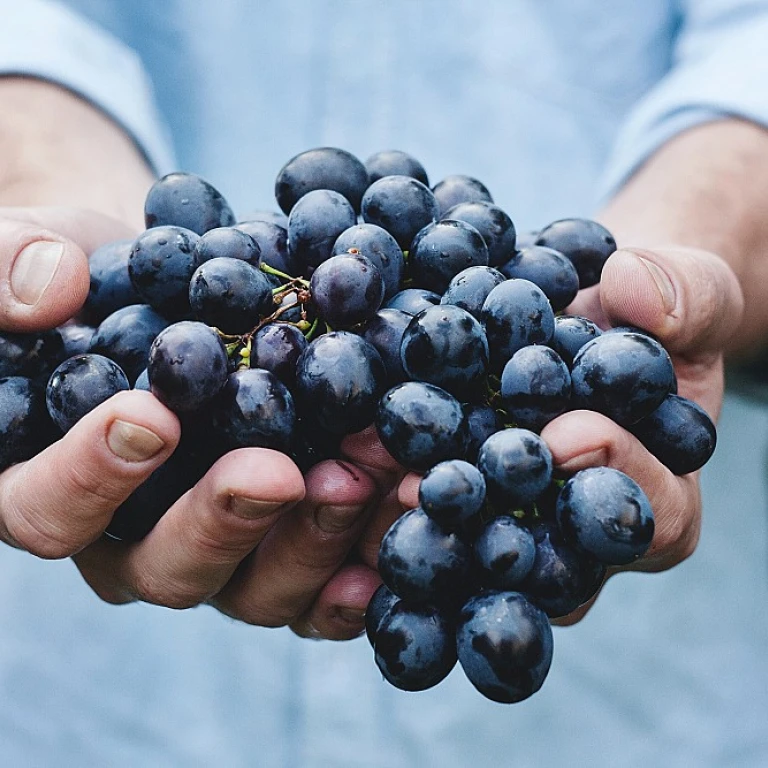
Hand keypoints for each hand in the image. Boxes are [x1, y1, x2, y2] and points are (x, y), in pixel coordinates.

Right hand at [0, 206, 382, 638]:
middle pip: (164, 568)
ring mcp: (217, 553)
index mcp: (50, 486)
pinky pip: (320, 587)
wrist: (178, 290)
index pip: (48, 508)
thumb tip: (49, 290)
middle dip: (224, 521)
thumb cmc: (95, 278)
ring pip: (253, 589)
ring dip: (312, 539)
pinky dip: (362, 566)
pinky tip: (401, 522)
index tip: (151, 416)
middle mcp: (132, 541)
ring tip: (365, 476)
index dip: (91, 475)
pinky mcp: (283, 547)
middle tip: (277, 472)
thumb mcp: (38, 250)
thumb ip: (13, 265)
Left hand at [326, 245, 743, 628]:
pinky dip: (377, 485)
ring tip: (364, 473)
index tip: (568, 433)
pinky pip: (417, 506)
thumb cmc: (649, 314)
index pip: (648, 517)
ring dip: (412, 514)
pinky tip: (334, 456)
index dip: (614, 479)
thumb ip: (686, 296)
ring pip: (466, 547)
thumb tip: (637, 292)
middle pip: (540, 557)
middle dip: (488, 520)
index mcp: (655, 499)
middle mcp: (574, 534)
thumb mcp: (691, 293)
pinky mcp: (452, 496)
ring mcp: (509, 521)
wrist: (588, 312)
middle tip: (433, 487)